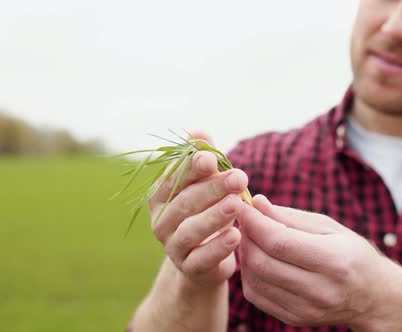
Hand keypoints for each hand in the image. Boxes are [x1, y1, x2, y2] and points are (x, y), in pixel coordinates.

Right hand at [149, 132, 248, 289]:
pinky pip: (202, 258)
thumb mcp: (207, 184)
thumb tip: (198, 133)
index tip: (212, 158)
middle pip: (185, 202)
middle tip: (239, 177)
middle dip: (213, 188)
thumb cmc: (208, 211)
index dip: (191, 167)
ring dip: (215, 216)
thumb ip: (204, 159)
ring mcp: (173, 247)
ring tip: (237, 204)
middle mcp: (161, 221)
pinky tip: (236, 235)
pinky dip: (218, 247)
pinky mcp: (189, 269)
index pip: (174, 178)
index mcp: (161, 196)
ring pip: (190, 230)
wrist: (206, 260)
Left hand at [237, 195, 391, 328]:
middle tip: (244, 221)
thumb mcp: (330, 227)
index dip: (254, 223)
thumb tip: (257, 203)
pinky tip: (258, 259)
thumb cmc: (352, 253)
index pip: (279, 242)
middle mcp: (320, 289)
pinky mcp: (295, 319)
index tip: (243, 206)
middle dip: (246, 237)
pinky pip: (257, 296)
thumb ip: (291, 217)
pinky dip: (249, 275)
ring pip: (255, 280)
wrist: (373, 296)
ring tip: (251, 238)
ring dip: (245, 255)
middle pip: (263, 262)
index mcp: (333, 260)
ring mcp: (307, 309)